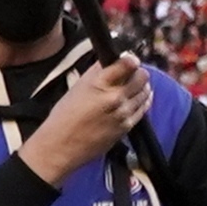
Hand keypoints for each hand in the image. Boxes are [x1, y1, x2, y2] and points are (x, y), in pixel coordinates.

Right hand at [18, 51, 153, 183]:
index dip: (131, 59)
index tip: (130, 60)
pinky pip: (144, 108)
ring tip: (136, 84)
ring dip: (142, 85)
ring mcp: (123, 112)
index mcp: (99, 83)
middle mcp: (114, 97)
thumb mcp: (78, 86)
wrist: (61, 145)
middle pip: (141, 76)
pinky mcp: (127, 126)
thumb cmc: (65, 115)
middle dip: (138, 72)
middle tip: (133, 72)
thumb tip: (112, 60)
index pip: (127, 64)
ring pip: (145, 91)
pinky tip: (140, 97)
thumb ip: (97, 72)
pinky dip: (143, 100)